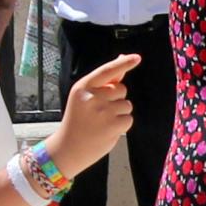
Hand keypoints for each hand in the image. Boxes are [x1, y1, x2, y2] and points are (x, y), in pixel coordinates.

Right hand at [53, 54, 141, 169]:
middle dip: (116, 98)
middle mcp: (93, 97)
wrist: (69, 147)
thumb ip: (104, 81)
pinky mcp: (113, 125)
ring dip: (119, 113)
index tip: (136, 57)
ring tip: (102, 122)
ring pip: (126, 105)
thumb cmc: (78, 120)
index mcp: (83, 87)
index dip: (124, 64)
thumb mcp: (85, 98)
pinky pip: (128, 118)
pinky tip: (107, 129)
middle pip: (121, 89)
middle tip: (100, 111)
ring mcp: (103, 112)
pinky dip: (122, 124)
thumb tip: (121, 59)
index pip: (107, 71)